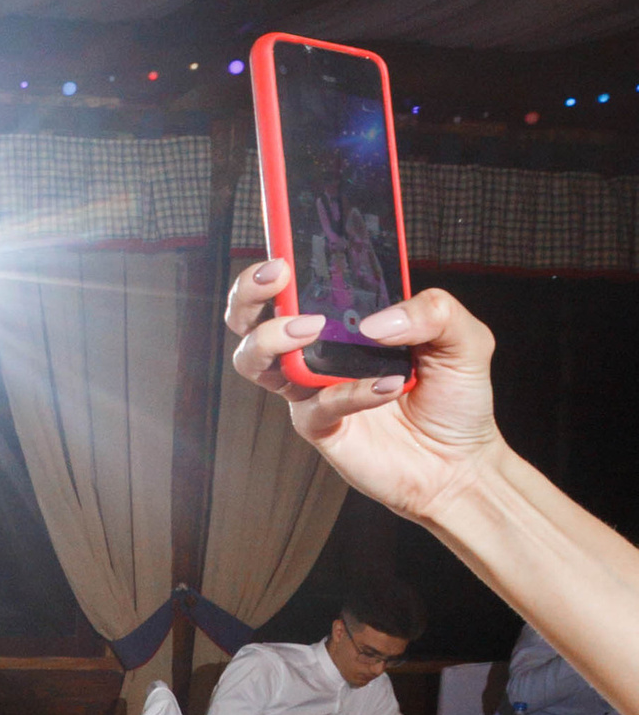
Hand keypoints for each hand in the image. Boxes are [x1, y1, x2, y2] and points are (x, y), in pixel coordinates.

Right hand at [226, 260, 501, 528]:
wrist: (460, 465)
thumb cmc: (456, 399)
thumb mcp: (466, 339)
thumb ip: (435, 310)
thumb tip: (376, 320)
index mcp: (344, 320)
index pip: (298, 284)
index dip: (278, 263)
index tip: (284, 249)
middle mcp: (317, 351)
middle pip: (250, 317)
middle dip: (249, 292)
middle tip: (275, 276)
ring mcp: (311, 388)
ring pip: (255, 360)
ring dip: (272, 337)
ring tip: (312, 327)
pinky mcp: (318, 426)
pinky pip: (315, 403)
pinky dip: (349, 391)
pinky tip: (387, 386)